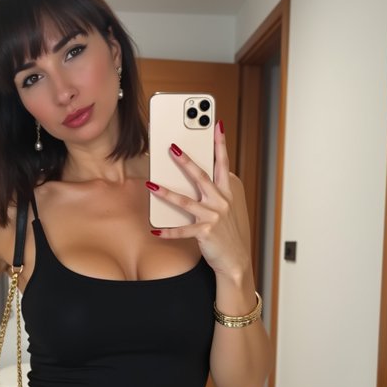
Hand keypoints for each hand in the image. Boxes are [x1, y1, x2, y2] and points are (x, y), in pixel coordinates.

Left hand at [147, 121, 250, 281]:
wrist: (236, 261)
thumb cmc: (227, 232)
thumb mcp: (226, 208)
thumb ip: (215, 191)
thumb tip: (193, 175)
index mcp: (227, 193)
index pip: (223, 163)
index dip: (220, 143)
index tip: (216, 125)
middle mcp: (222, 202)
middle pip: (201, 176)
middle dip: (186, 161)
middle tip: (172, 147)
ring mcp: (213, 217)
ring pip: (186, 201)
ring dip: (166, 192)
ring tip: (151, 184)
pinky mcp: (205, 233)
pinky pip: (182, 231)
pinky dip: (168, 231)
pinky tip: (155, 230)